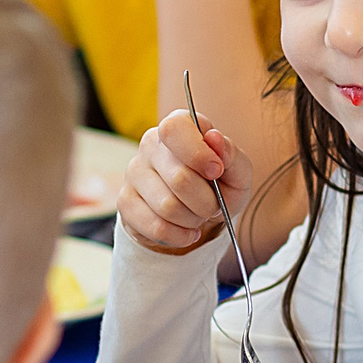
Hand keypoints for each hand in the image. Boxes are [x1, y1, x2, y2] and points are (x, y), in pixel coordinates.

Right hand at [120, 106, 255, 256]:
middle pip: (179, 179)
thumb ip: (231, 155)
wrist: (200, 212)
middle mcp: (150, 145)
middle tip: (213, 204)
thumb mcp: (237, 171)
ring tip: (198, 215)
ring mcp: (133, 173)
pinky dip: (180, 236)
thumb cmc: (219, 185)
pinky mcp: (125, 202)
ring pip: (167, 207)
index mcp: (178, 126)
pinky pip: (156, 227)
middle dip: (206, 201)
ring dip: (193, 220)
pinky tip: (187, 230)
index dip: (198, 154)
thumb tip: (215, 139)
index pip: (174, 130)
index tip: (216, 172)